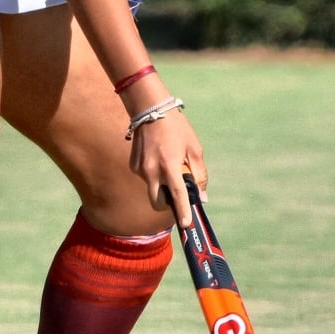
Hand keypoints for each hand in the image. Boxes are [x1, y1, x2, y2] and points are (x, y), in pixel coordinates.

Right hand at [127, 108, 206, 227]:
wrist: (150, 109)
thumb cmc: (177, 128)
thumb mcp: (194, 149)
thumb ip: (199, 174)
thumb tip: (201, 196)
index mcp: (169, 166)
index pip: (177, 195)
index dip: (182, 211)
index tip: (186, 224)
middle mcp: (152, 170)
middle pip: (157, 201)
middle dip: (167, 204)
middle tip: (177, 195)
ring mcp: (140, 169)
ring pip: (153, 188)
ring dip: (162, 184)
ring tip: (169, 162)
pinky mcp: (133, 165)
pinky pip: (146, 177)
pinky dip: (154, 174)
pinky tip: (157, 157)